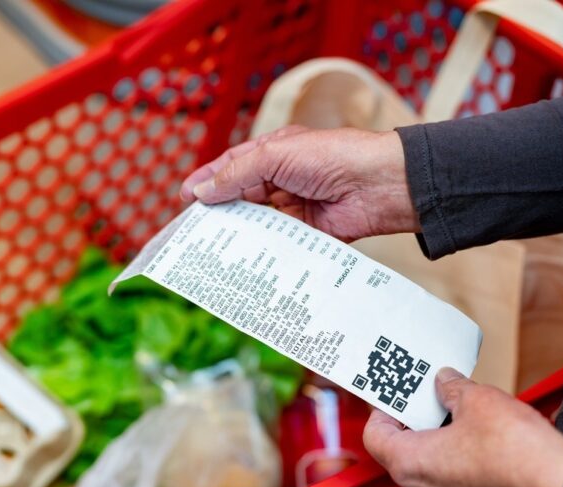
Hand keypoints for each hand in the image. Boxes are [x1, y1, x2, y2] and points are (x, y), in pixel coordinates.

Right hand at [180, 126, 418, 241]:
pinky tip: (241, 256)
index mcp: (274, 153)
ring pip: (255, 221)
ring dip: (236, 230)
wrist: (377, 185)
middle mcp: (281, 179)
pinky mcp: (306, 232)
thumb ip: (237, 174)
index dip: (207, 180)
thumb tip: (202, 190)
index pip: (232, 166)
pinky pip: (276, 241)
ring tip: (209, 244)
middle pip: (240, 196)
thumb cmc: (331, 156)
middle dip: (217, 209)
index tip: (184, 197)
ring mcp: (293, 207)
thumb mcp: (275, 155)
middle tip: (192, 227)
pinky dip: (260, 247)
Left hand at [363, 368, 562, 486]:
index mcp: (409, 463)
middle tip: (429, 398)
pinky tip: (480, 440)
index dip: (382, 411)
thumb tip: (444, 380)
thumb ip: (451, 388)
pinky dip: (459, 460)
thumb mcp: (476, 399)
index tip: (395, 396)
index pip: (375, 436)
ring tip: (458, 415)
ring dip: (438, 441)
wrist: (556, 486)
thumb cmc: (511, 447)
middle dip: (415, 422)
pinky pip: (454, 481)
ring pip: (429, 467)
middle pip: (401, 451)